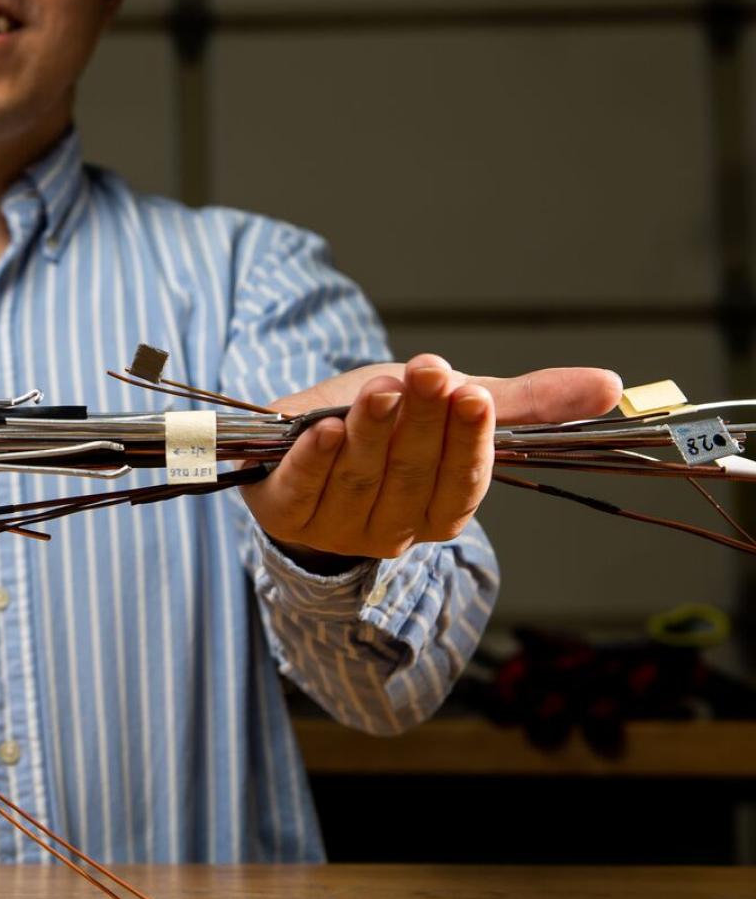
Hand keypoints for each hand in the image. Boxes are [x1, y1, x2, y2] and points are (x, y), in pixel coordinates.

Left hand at [239, 354, 622, 564]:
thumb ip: (524, 401)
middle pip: (412, 476)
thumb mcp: (448, 405)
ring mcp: (336, 525)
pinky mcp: (284, 511)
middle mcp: (392, 527)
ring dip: (373, 433)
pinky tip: (323, 429)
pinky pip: (302, 490)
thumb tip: (613, 387)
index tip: (473, 395)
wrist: (300, 439)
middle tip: (430, 371)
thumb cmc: (386, 421)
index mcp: (441, 508)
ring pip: (361, 479)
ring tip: (383, 388)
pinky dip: (314, 460)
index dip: (469, 442)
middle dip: (423, 423)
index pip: (464, 482)